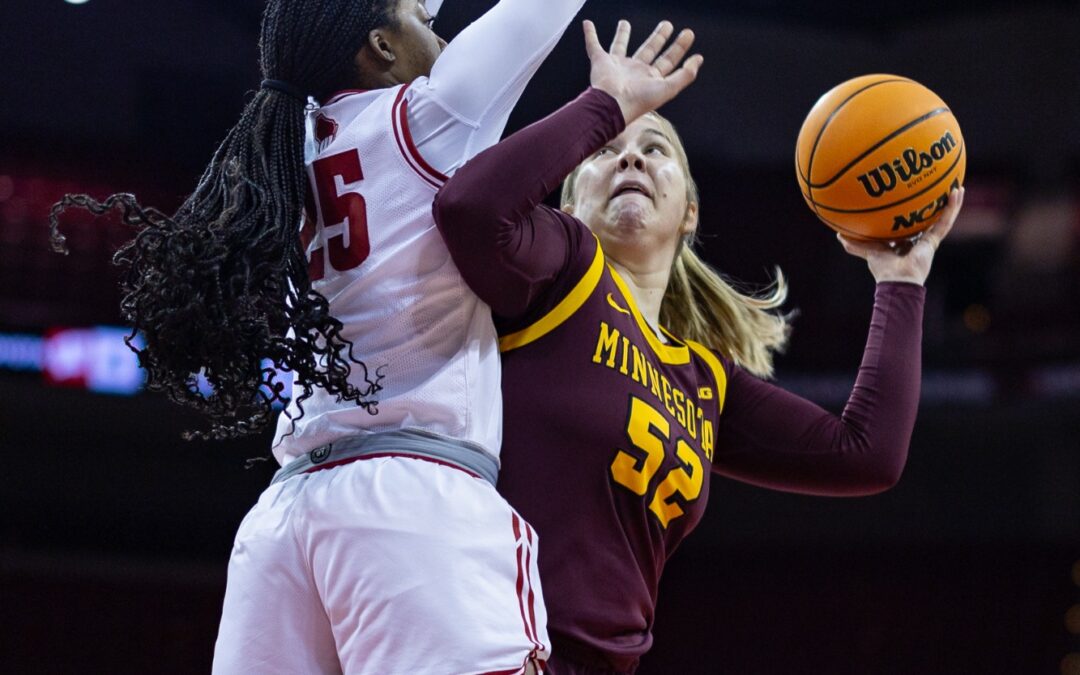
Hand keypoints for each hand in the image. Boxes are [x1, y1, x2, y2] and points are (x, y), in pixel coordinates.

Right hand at [584, 19, 703, 123]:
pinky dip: (589, 35)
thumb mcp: (668, 88)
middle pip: (649, 50)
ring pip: (620, 46)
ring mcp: (617, 66)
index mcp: (651, 79)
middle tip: (667, 24)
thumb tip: (698, 59)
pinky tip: (588, 24)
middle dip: (659, 37)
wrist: (611, 105)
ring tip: (624, 23)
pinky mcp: (601, 62)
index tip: (688, 33)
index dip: (680, 47)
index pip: (669, 60)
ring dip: (622, 34)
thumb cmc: (638, 101)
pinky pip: (594, 45)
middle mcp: (635, 72)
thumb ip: (685, 75)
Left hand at [838, 187, 964, 285]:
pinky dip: (952, 207)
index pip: (909, 225)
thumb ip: (856, 245)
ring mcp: (928, 241)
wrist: (897, 280)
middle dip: (933, 206)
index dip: (911, 214)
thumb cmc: (883, 269)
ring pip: (941, 218)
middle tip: (938, 189)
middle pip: (927, 219)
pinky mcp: (935, 241)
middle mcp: (917, 241)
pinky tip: (957, 191)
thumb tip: (839, 235)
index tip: (911, 200)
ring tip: (955, 186)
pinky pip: (945, 221)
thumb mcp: (868, 251)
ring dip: (949, 203)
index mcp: (904, 243)